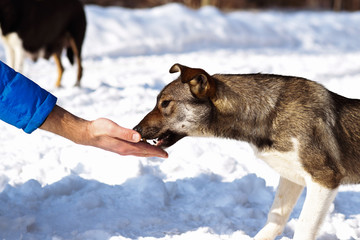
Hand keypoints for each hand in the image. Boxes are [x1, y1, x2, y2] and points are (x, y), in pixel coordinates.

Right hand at [40, 105, 167, 157]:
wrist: (86, 134)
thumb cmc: (98, 129)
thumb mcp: (112, 128)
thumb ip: (125, 133)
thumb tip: (139, 138)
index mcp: (125, 147)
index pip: (145, 150)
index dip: (156, 152)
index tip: (166, 155)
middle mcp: (125, 150)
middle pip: (144, 153)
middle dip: (155, 154)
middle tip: (165, 155)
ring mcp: (121, 149)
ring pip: (139, 152)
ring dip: (148, 152)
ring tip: (157, 151)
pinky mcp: (118, 146)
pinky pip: (134, 150)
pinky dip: (141, 149)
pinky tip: (142, 146)